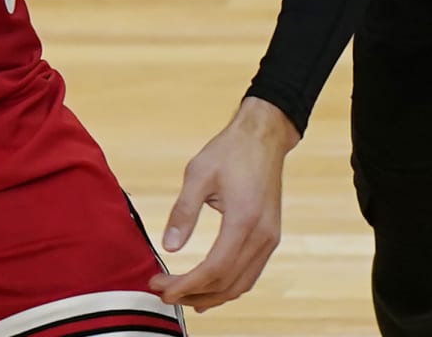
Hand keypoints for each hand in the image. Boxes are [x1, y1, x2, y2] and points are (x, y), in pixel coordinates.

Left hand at [150, 97, 298, 311]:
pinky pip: (250, 273)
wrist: (264, 136)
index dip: (186, 285)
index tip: (161, 287)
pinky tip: (208, 287)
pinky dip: (228, 286)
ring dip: (211, 295)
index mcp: (244, 220)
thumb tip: (170, 247)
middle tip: (163, 291)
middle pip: (227, 284)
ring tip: (181, 295)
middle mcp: (262, 235)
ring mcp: (270, 238)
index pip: (214, 269)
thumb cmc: (231, 150)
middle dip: (192, 294)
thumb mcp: (198, 174)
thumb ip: (184, 211)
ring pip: (241, 284)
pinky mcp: (270, 236)